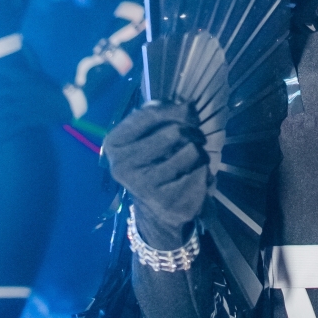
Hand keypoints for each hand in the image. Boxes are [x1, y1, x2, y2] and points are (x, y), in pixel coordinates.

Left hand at [0, 53, 70, 136]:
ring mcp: (22, 107)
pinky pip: (13, 128)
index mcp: (23, 80)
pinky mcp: (28, 120)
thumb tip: (23, 42)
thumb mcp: (40, 70)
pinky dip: (3, 134)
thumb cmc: (53, 86)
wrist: (67, 102)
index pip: (3, 74)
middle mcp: (19, 93)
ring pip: (0, 113)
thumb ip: (30, 57)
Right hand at [103, 100, 208, 249]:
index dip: (177, 109)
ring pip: (191, 151)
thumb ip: (157, 117)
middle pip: (175, 132)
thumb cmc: (153, 163)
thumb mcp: (146, 137)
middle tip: (197, 137)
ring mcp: (143, 185)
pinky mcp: (166, 201)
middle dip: (193, 131)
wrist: (157, 211)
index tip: (190, 111)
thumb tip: (186, 105)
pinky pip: (199, 172)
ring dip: (200, 152)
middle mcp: (123, 165)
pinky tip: (193, 177)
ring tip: (194, 159)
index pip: (150, 114)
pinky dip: (203, 171)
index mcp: (114, 144)